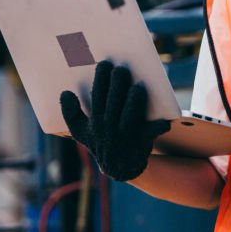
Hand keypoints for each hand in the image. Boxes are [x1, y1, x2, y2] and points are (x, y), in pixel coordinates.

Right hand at [60, 60, 170, 181]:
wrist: (120, 168)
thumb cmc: (101, 142)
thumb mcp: (81, 131)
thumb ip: (71, 113)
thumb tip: (65, 93)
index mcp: (95, 122)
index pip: (97, 96)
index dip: (100, 79)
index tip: (105, 63)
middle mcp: (109, 128)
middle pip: (113, 102)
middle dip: (117, 84)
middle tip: (122, 69)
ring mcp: (126, 135)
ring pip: (129, 115)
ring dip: (134, 100)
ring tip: (139, 87)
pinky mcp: (142, 142)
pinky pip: (151, 132)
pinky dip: (158, 126)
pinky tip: (165, 120)